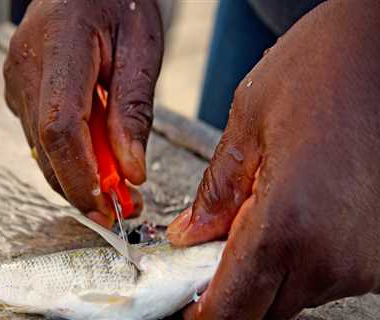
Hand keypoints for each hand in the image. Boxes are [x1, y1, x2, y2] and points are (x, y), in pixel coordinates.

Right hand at [3, 0, 162, 226]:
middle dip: (83, 188)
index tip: (108, 208)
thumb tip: (130, 170)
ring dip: (79, 176)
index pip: (60, 128)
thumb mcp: (142, 49)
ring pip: (43, 150)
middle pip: (47, 148)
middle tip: (123, 208)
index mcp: (60, 47)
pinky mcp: (20, 91)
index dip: (81, 176)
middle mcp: (26, 68)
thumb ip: (134, 112)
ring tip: (118, 183)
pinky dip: (71, 156)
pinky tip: (97, 155)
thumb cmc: (119, 2)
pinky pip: (43, 137)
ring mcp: (16, 81)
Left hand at [167, 1, 379, 318]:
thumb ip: (215, 193)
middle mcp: (334, 255)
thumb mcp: (249, 123)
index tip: (187, 306)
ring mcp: (365, 258)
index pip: (232, 305)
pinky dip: (300, 255)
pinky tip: (295, 214)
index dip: (202, 313)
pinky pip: (326, 272)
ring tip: (258, 216)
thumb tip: (189, 237)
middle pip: (262, 308)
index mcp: (289, 224)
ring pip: (294, 291)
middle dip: (230, 288)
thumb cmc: (324, 69)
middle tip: (212, 251)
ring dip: (266, 269)